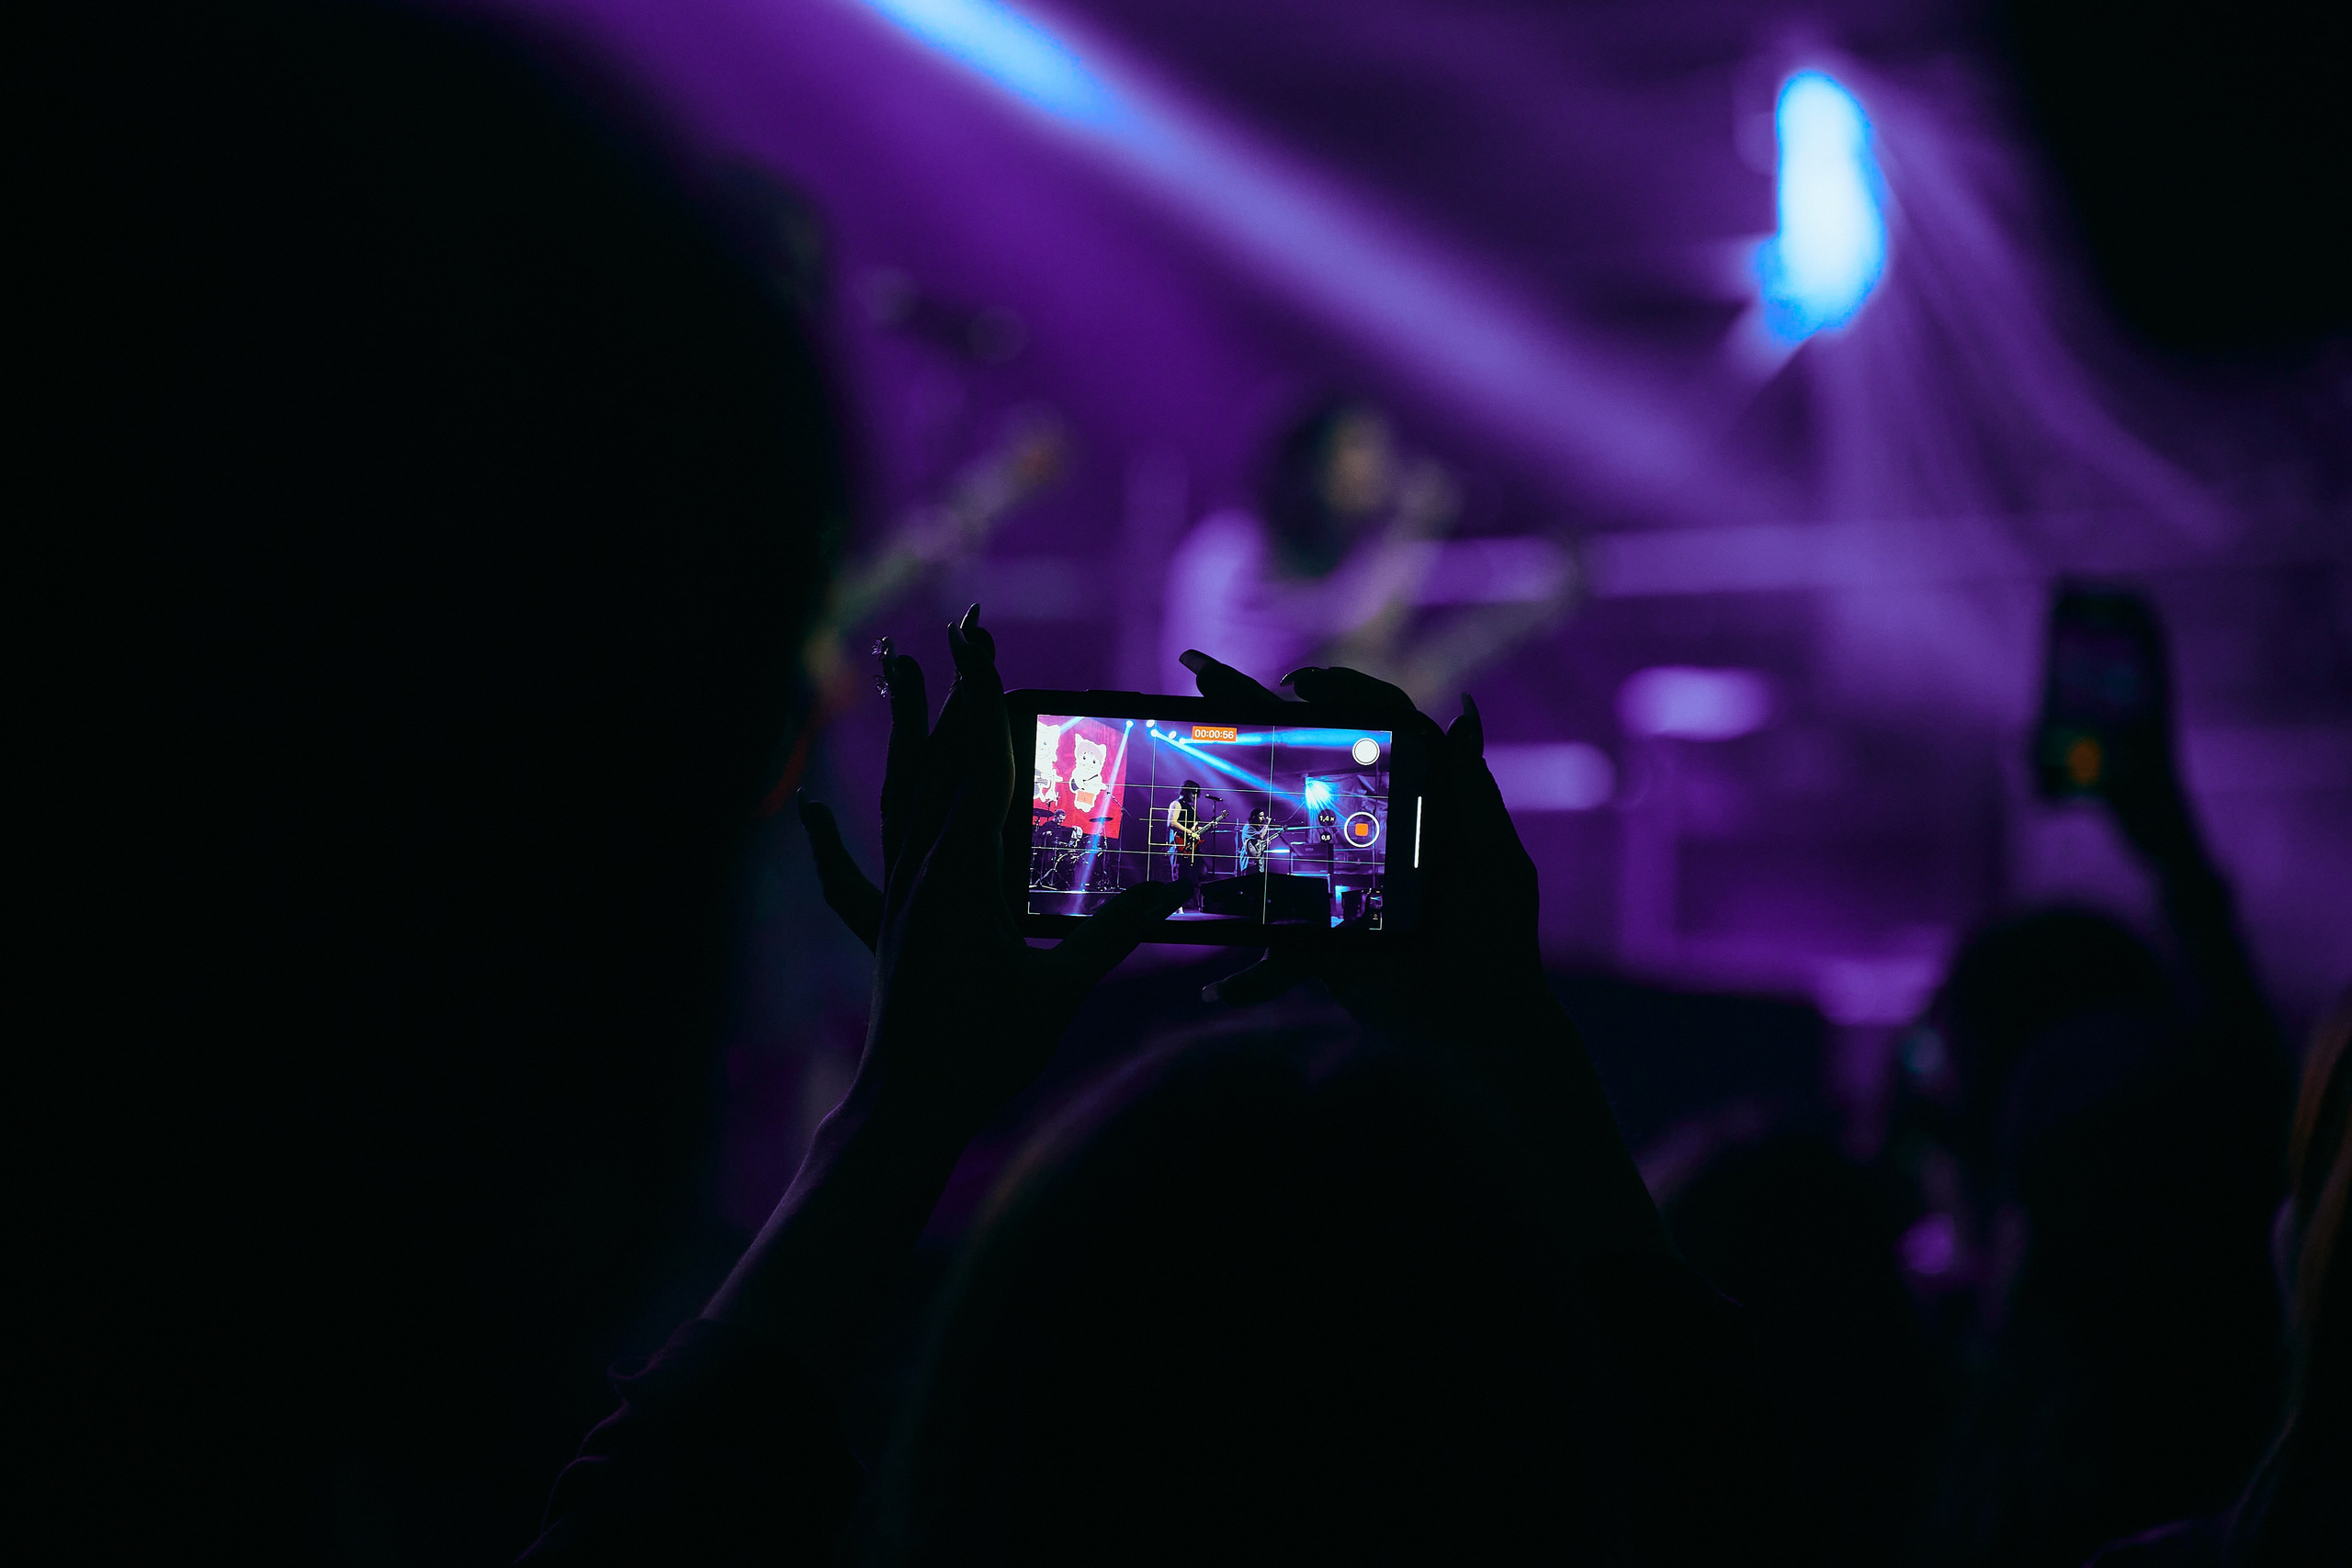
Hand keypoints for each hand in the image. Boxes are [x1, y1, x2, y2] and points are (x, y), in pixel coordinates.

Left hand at [799, 606, 1186, 1135]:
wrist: (908, 1107)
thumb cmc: (984, 1052)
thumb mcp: (1059, 991)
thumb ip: (1112, 934)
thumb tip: (1173, 890)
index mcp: (963, 876)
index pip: (980, 766)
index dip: (986, 700)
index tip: (983, 642)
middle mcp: (920, 872)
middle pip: (935, 762)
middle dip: (949, 693)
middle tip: (954, 630)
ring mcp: (897, 896)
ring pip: (898, 797)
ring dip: (905, 734)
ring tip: (897, 674)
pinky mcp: (884, 925)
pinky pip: (852, 866)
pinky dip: (831, 833)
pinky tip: (807, 810)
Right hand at [1182, 650, 1668, 1259]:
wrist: (1481, 1025)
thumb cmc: (1498, 937)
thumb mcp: (1492, 857)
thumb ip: (1468, 790)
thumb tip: (1463, 710)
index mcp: (1405, 801)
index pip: (1365, 729)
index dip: (1333, 694)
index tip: (1293, 685)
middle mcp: (1359, 832)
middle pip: (1299, 763)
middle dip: (1244, 716)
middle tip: (1195, 675)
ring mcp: (1330, 884)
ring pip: (1264, 847)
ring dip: (1215, 826)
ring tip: (1168, 791)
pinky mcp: (1313, 942)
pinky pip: (1268, 949)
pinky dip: (1246, 977)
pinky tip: (1215, 985)